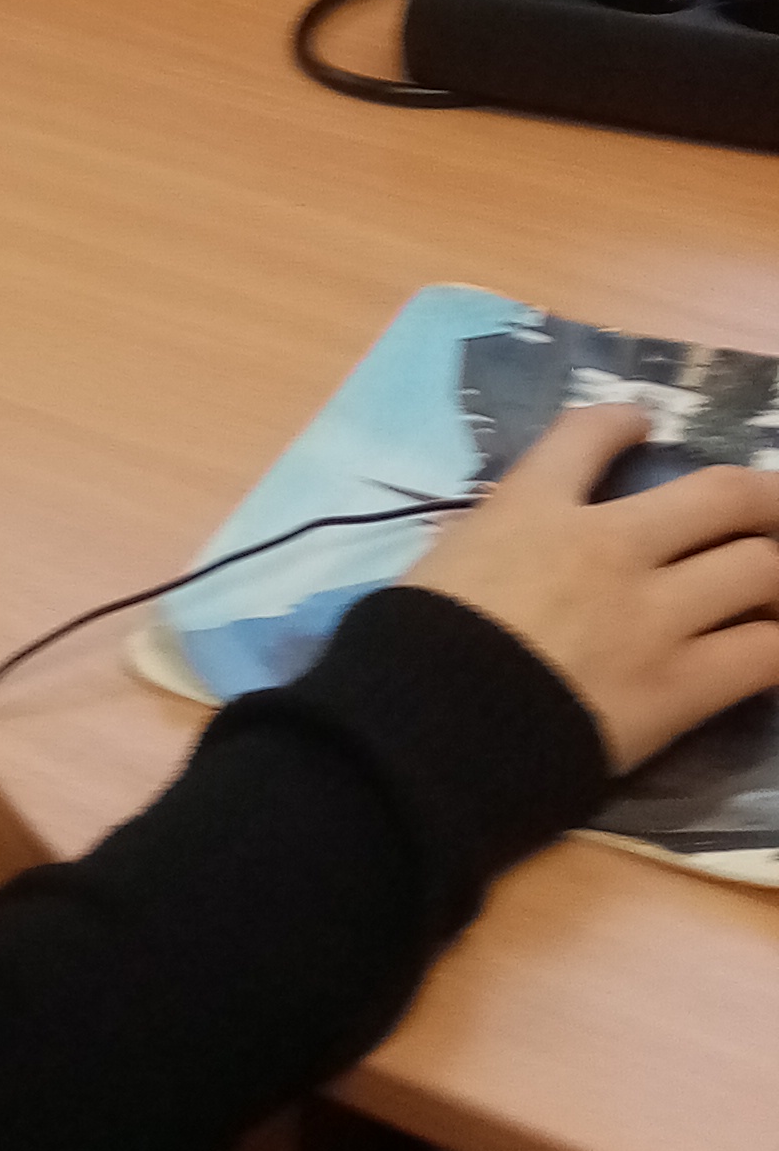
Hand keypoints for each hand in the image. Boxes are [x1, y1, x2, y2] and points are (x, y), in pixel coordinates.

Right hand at [411, 404, 778, 774]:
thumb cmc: (408, 645)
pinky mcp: (679, 685)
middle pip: (720, 496)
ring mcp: (652, 614)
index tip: (639, 423)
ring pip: (760, 569)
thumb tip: (501, 544)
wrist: (431, 727)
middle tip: (771, 506)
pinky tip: (775, 644)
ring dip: (776, 572)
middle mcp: (608, 545)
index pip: (589, 434)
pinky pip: (764, 655)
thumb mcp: (435, 561)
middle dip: (763, 497)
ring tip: (776, 582)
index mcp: (530, 507)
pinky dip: (778, 644)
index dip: (623, 423)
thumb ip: (486, 541)